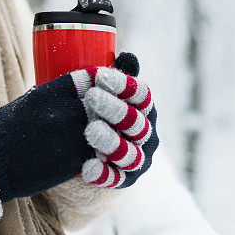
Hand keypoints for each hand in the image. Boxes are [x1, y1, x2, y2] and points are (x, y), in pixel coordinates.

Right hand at [0, 53, 157, 200]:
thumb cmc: (6, 130)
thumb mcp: (30, 101)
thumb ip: (57, 95)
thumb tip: (84, 89)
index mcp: (52, 92)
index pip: (92, 77)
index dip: (108, 78)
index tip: (111, 82)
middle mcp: (64, 111)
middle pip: (106, 102)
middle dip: (118, 104)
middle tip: (124, 106)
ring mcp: (71, 136)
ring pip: (109, 128)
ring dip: (117, 130)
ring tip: (120, 132)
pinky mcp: (75, 161)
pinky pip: (104, 155)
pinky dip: (110, 154)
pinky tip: (112, 154)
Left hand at [80, 53, 158, 188]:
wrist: (88, 148)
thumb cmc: (98, 112)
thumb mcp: (105, 92)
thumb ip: (116, 75)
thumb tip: (127, 55)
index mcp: (145, 109)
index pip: (142, 96)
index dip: (125, 85)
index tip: (101, 76)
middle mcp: (148, 134)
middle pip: (137, 123)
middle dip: (115, 110)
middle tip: (91, 97)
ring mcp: (139, 158)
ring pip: (130, 153)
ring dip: (111, 142)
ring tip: (90, 131)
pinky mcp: (126, 179)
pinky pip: (117, 179)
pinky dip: (103, 174)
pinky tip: (86, 167)